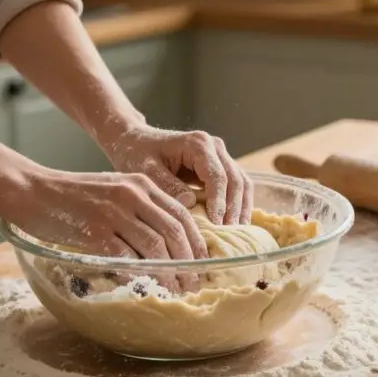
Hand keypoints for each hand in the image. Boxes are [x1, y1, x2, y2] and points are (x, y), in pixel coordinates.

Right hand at [5, 168, 208, 290]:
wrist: (32, 191)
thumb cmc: (72, 195)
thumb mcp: (114, 190)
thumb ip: (139, 207)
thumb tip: (164, 239)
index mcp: (141, 184)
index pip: (181, 214)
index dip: (196, 241)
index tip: (202, 262)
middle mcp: (133, 196)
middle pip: (174, 232)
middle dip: (189, 261)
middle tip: (194, 283)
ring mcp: (115, 214)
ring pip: (155, 248)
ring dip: (170, 274)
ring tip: (175, 291)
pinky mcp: (95, 233)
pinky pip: (126, 259)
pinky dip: (140, 276)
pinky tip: (146, 289)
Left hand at [101, 126, 252, 224]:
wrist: (135, 141)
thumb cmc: (138, 154)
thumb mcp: (146, 170)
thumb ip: (168, 185)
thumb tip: (190, 204)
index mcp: (198, 144)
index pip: (217, 176)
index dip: (219, 202)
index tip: (216, 225)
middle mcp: (215, 147)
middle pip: (236, 180)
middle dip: (234, 209)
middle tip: (230, 234)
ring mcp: (220, 156)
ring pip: (242, 183)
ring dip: (241, 208)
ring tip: (236, 233)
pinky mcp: (220, 166)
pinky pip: (236, 186)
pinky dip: (238, 205)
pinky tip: (233, 225)